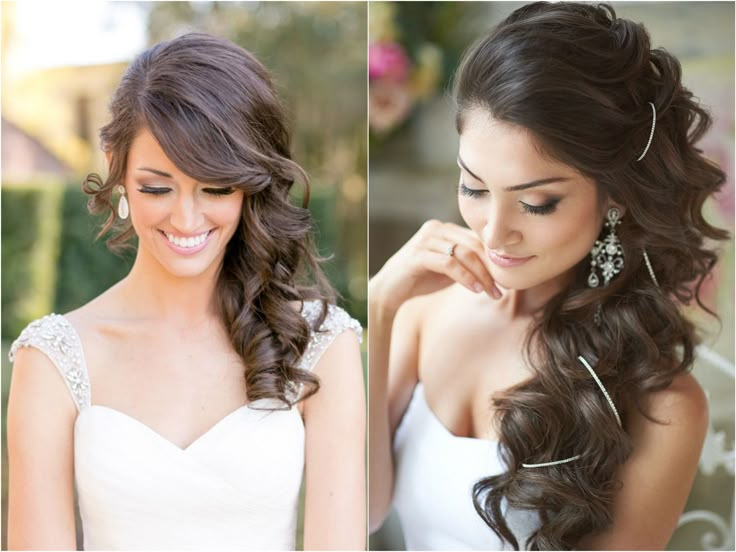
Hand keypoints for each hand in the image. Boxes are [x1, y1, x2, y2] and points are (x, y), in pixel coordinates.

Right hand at [371, 219, 500, 312]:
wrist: (388, 291)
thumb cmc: (420, 279)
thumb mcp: (449, 268)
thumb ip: (468, 262)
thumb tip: (499, 267)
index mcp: (443, 228)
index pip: (476, 238)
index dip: (494, 258)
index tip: (507, 277)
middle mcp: (434, 228)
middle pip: (473, 244)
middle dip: (491, 268)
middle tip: (503, 288)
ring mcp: (424, 240)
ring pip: (463, 254)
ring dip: (482, 275)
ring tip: (492, 293)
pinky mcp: (417, 255)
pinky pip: (449, 264)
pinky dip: (465, 277)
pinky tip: (475, 290)